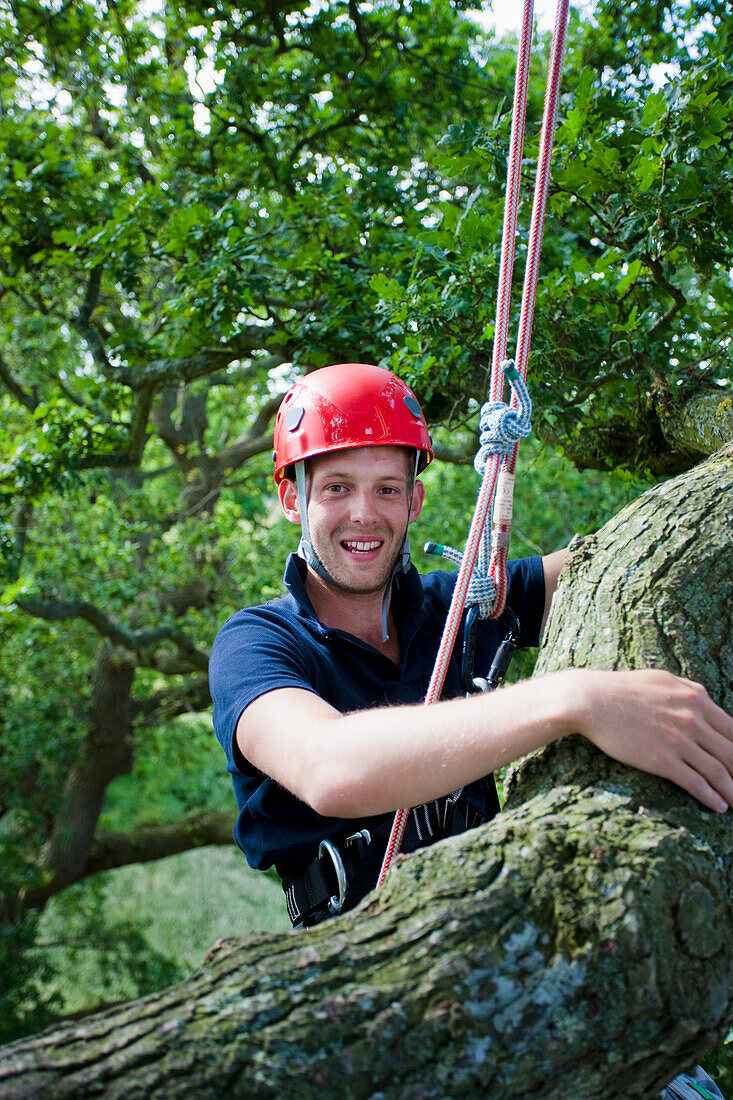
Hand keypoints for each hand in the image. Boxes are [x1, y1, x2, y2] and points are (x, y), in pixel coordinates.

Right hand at [570, 668, 732, 812]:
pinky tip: (719, 806)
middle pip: (732, 752)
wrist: (590, 700)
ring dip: (732, 791)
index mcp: (696, 698)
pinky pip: (696, 783)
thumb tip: (705, 701)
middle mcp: (693, 719)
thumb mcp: (662, 679)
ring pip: (718, 771)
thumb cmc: (622, 689)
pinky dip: (711, 797)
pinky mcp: (662, 760)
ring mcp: (679, 740)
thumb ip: (688, 690)